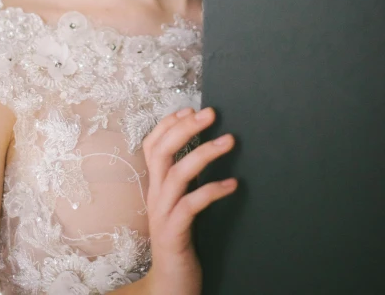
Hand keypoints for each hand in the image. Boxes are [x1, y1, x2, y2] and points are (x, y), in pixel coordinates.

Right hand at [141, 106, 236, 294]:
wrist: (169, 284)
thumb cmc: (180, 240)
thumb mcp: (178, 204)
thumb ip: (185, 181)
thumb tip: (204, 151)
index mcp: (155, 186)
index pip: (152, 146)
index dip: (168, 124)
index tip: (189, 108)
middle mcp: (155, 195)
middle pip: (162, 151)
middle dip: (185, 128)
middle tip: (210, 113)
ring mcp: (163, 213)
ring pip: (177, 173)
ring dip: (203, 153)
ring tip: (229, 141)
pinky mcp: (174, 232)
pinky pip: (191, 205)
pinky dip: (212, 190)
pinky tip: (232, 185)